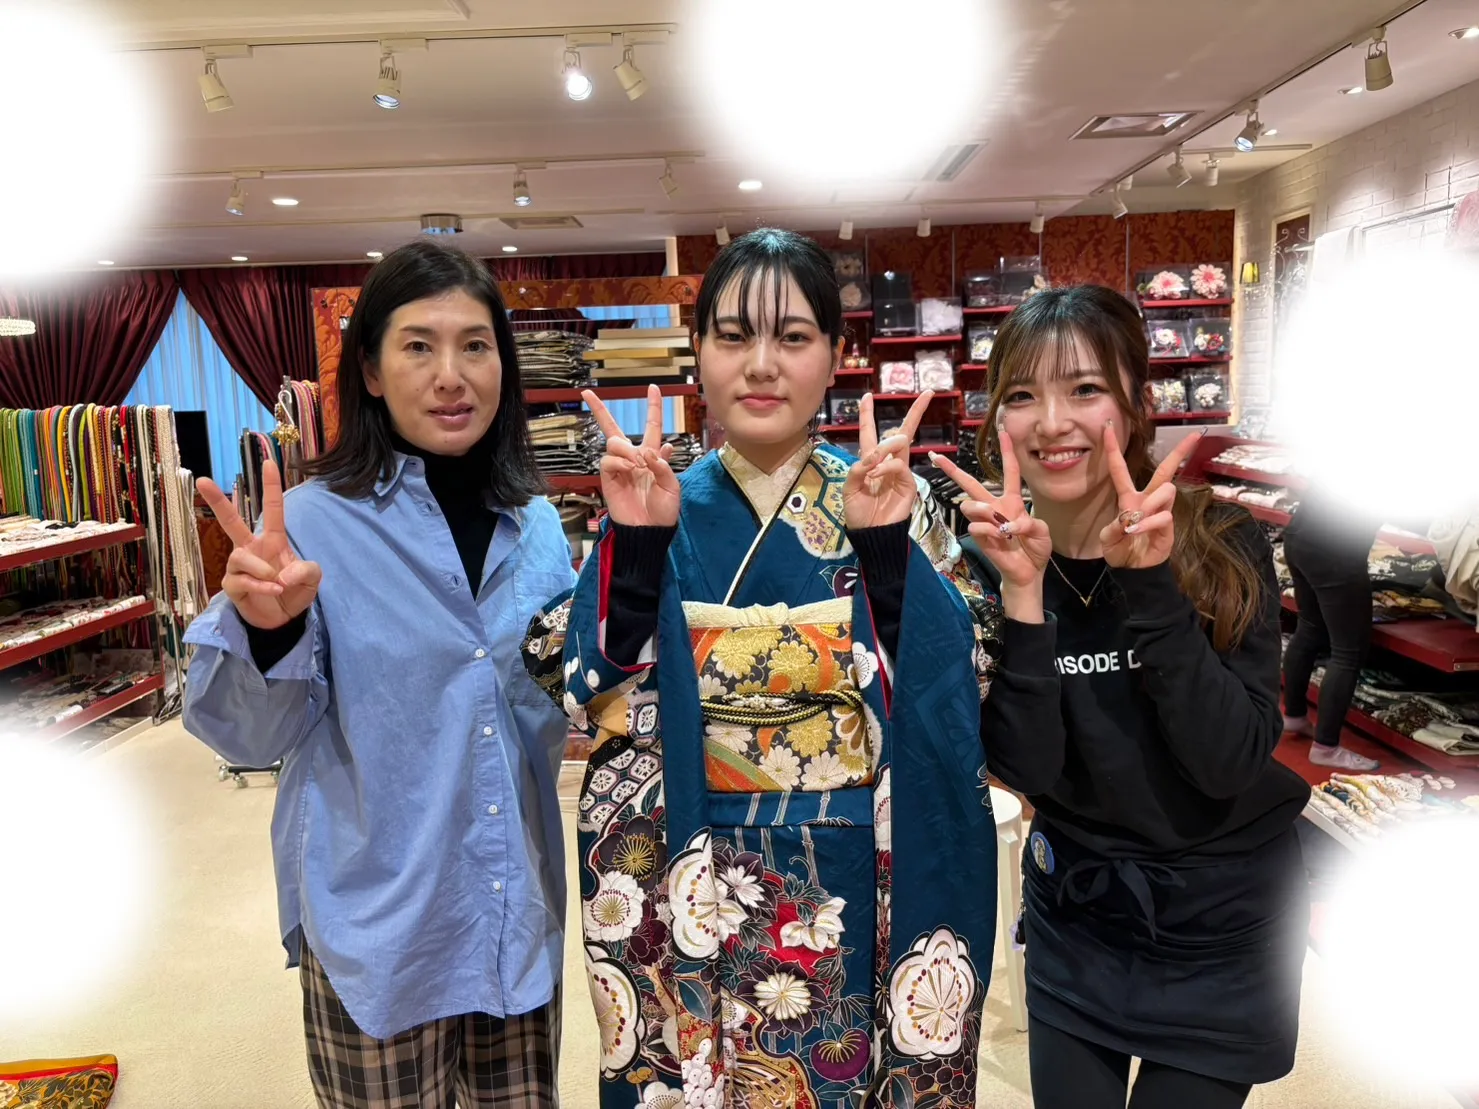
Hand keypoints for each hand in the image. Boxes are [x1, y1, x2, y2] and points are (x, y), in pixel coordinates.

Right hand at [197, 461, 321, 629]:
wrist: (283, 621)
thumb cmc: (294, 591)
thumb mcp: (312, 579)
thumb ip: (306, 570)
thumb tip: (282, 574)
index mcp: (273, 540)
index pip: (273, 509)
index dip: (271, 486)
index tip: (269, 462)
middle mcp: (252, 549)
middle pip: (231, 521)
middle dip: (217, 501)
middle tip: (201, 480)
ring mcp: (240, 568)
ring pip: (239, 557)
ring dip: (261, 569)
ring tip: (277, 582)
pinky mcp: (232, 586)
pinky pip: (241, 580)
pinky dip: (260, 586)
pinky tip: (274, 590)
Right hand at [584, 384, 679, 526]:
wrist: (649, 530)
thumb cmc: (663, 510)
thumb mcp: (672, 486)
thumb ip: (664, 465)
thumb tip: (654, 448)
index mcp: (652, 456)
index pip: (652, 426)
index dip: (653, 407)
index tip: (652, 387)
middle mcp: (633, 457)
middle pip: (614, 428)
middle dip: (599, 410)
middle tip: (587, 394)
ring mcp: (619, 467)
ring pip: (614, 441)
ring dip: (627, 449)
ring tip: (637, 466)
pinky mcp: (608, 477)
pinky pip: (608, 459)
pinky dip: (620, 462)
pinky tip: (629, 470)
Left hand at [842, 392, 931, 529]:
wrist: (871, 534)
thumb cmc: (858, 512)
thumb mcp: (849, 488)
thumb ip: (858, 468)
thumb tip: (874, 454)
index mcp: (869, 462)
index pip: (869, 433)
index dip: (867, 415)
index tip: (867, 396)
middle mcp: (887, 463)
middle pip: (901, 432)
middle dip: (915, 412)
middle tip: (927, 393)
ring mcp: (900, 472)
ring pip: (901, 445)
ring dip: (886, 448)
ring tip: (872, 468)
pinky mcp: (908, 483)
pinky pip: (899, 465)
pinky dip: (886, 466)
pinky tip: (876, 476)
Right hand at [930, 427, 1051, 590]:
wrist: (1028, 572)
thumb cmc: (1035, 549)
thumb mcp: (1042, 532)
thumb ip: (1029, 523)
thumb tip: (1008, 524)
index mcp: (1012, 501)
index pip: (1009, 471)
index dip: (1007, 452)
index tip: (1003, 432)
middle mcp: (995, 508)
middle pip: (971, 483)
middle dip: (953, 470)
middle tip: (937, 457)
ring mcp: (985, 522)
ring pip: (969, 504)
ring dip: (981, 509)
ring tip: (996, 520)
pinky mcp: (979, 537)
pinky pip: (976, 526)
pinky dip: (991, 531)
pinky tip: (1002, 537)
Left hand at [1098, 423, 1201, 568]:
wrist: (1133, 570)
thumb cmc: (1119, 550)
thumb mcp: (1107, 539)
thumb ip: (1113, 527)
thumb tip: (1129, 518)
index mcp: (1127, 497)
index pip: (1119, 469)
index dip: (1113, 449)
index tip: (1107, 427)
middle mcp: (1146, 499)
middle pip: (1164, 470)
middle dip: (1180, 452)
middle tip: (1195, 436)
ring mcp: (1160, 510)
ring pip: (1165, 489)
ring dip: (1150, 502)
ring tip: (1136, 521)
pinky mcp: (1169, 524)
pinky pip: (1163, 514)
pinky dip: (1148, 523)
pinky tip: (1137, 532)